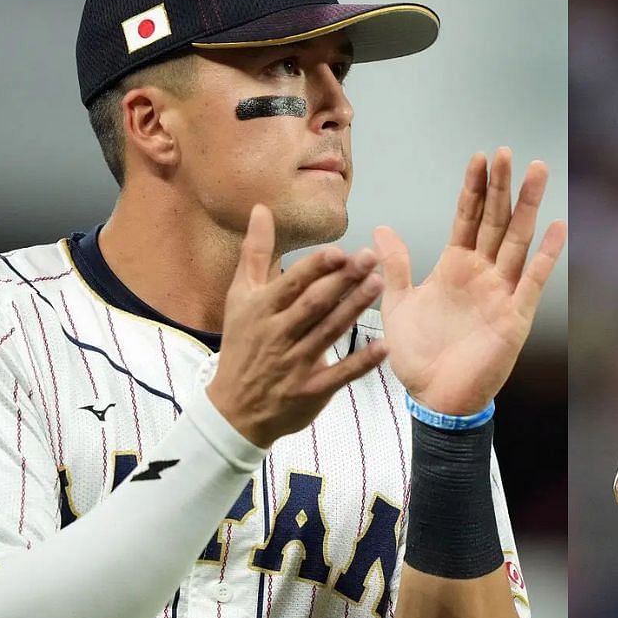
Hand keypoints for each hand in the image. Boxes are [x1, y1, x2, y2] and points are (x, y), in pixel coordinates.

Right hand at [207, 203, 387, 447]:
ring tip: (380, 284)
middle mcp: (277, 334)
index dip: (316, 267)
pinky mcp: (311, 390)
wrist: (233, 409)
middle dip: (342, 280)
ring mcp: (294, 364)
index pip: (291, 283)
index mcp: (261, 309)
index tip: (340, 251)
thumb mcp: (240, 297)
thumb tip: (261, 209)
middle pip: (314, 304)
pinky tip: (384, 345)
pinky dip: (361, 361)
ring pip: (329, 332)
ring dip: (354, 309)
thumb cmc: (242, 345)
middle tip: (371, 258)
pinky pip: (339, 374)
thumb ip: (255, 253)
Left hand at [373, 148, 566, 414]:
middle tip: (508, 153)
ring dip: (528, 207)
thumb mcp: (398, 305)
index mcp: (455, 268)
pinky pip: (532, 281)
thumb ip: (395, 267)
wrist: (435, 400)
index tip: (479, 157)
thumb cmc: (418, 358)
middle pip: (496, 220)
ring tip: (537, 172)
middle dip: (502, 186)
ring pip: (517, 241)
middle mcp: (481, 274)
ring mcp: (501, 293)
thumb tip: (380, 230)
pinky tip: (558, 228)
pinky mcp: (514, 317)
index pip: (468, 218)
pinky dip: (546, 256)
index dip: (474, 188)